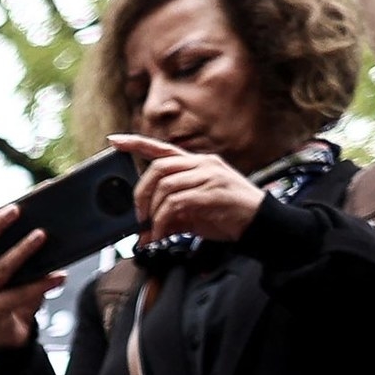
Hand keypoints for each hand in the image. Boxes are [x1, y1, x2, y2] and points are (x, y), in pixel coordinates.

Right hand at [0, 196, 68, 352]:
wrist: (10, 338)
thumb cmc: (18, 298)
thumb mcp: (22, 273)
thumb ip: (32, 256)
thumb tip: (57, 229)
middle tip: (17, 210)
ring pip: (0, 268)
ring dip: (21, 250)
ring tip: (42, 235)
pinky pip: (19, 294)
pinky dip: (41, 284)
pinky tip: (60, 276)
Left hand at [111, 134, 268, 244]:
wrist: (260, 224)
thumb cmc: (228, 216)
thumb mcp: (193, 215)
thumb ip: (169, 218)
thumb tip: (144, 234)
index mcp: (197, 164)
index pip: (162, 148)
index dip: (136, 143)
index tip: (114, 141)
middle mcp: (203, 164)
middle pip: (158, 167)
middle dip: (140, 193)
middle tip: (138, 216)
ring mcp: (210, 176)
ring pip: (166, 186)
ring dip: (152, 212)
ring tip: (152, 230)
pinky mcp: (213, 192)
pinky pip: (177, 203)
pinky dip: (163, 222)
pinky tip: (163, 234)